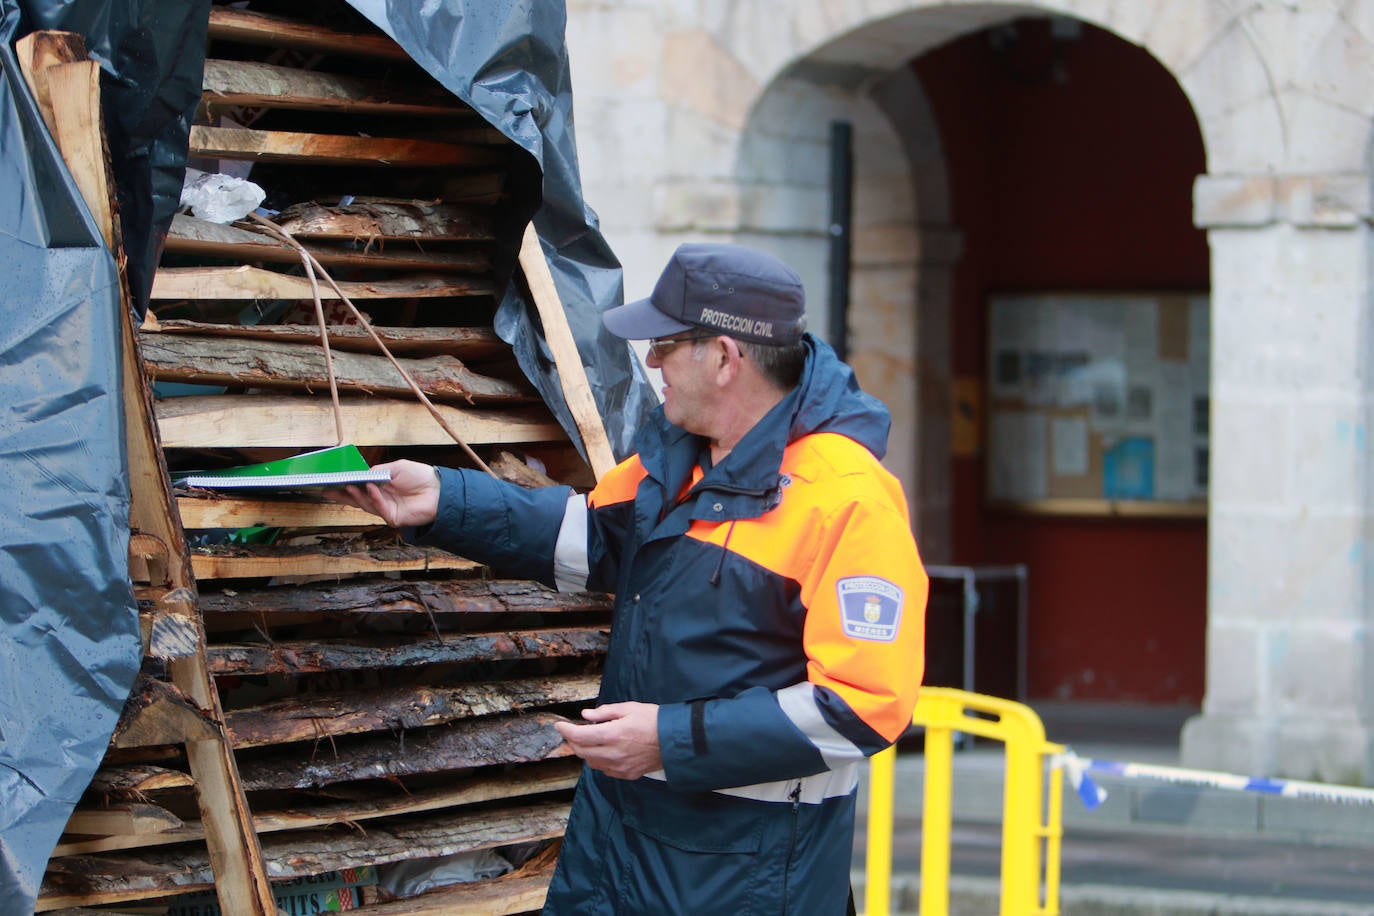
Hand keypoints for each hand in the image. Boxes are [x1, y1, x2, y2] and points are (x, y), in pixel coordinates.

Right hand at [323, 459, 439, 527]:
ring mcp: (386, 509)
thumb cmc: (420, 476)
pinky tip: (371, 489)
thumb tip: (360, 476)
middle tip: (327, 490)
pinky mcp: (393, 517)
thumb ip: (377, 472)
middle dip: (341, 495)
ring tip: (348, 485)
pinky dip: (375, 498)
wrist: (439, 489)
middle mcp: (381, 499)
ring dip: (356, 495)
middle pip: (357, 499)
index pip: (358, 488)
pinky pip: (380, 507)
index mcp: (380, 487)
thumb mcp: (395, 468)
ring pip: (366, 504)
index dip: (344, 486)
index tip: (329, 483)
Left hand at [554, 702, 661, 780]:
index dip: (565, 730)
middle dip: (573, 741)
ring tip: (591, 740)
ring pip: (591, 762)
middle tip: (574, 731)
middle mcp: (613, 754)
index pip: (579, 736)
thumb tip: (585, 716)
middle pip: (581, 751)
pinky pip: (605, 770)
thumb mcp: (629, 708)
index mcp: (612, 735)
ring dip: (586, 751)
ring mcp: (620, 767)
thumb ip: (605, 713)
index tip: (560, 725)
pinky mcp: (627, 774)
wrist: (676, 740)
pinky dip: (599, 760)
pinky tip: (606, 751)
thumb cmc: (654, 720)